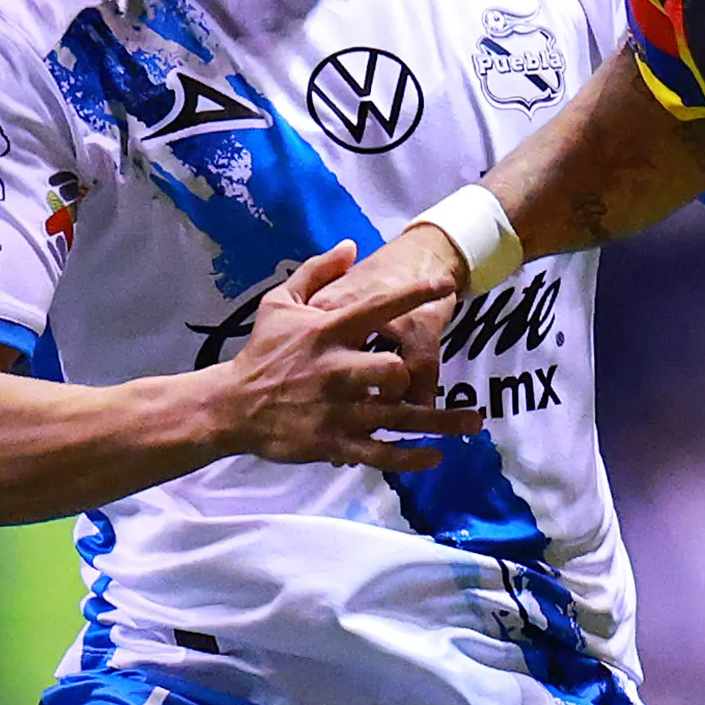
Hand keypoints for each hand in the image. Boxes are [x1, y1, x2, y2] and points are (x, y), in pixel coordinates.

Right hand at [216, 241, 471, 468]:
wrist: (230, 406)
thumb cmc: (261, 353)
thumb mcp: (280, 304)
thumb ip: (316, 271)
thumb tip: (351, 246)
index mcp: (326, 332)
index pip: (377, 308)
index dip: (413, 295)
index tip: (445, 286)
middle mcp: (336, 370)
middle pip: (392, 371)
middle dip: (411, 374)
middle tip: (420, 377)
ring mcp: (337, 411)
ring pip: (397, 417)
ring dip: (440, 422)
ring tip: (474, 421)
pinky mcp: (334, 443)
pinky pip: (380, 453)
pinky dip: (410, 457)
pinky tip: (435, 455)